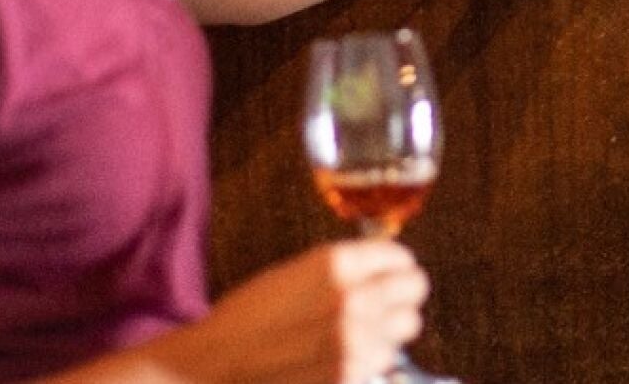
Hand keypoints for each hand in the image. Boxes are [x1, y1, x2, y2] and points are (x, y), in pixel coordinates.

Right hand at [156, 239, 427, 383]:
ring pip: (406, 328)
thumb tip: (380, 270)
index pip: (399, 256)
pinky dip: (372, 361)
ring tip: (356, 336)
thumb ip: (342, 271)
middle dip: (400, 296)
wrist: (213, 368)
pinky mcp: (352, 376)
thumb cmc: (244, 322)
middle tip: (382, 305)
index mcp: (335, 263)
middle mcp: (353, 298)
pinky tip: (343, 359)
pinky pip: (385, 362)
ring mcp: (356, 341)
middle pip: (415, 289)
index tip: (389, 275)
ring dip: (388, 331)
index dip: (394, 266)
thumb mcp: (293, 275)